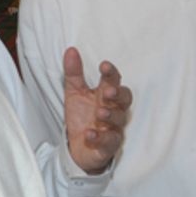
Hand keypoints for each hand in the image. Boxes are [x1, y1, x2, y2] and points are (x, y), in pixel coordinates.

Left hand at [63, 47, 130, 173]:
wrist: (76, 146)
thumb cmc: (81, 116)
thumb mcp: (74, 92)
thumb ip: (73, 73)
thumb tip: (71, 50)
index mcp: (105, 94)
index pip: (114, 80)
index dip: (111, 72)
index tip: (103, 65)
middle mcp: (113, 109)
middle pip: (125, 98)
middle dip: (118, 94)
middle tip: (108, 91)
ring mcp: (113, 127)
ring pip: (120, 119)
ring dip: (110, 115)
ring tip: (99, 112)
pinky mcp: (108, 145)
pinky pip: (109, 141)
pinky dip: (100, 138)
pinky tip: (90, 133)